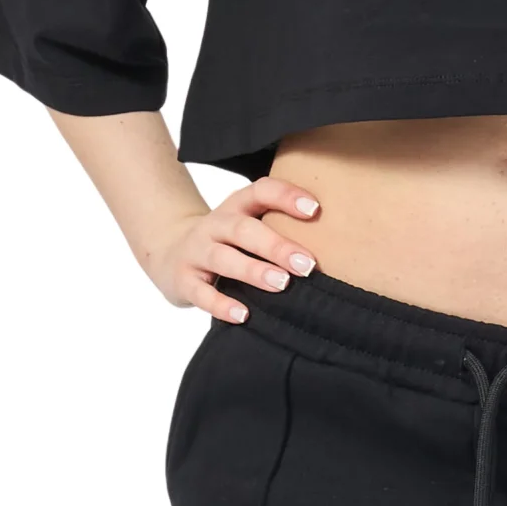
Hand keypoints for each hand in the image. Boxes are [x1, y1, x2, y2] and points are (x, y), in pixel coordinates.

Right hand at [142, 176, 321, 323]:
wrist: (170, 251)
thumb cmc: (229, 238)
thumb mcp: (249, 222)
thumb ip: (280, 224)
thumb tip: (337, 240)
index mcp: (237, 205)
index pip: (262, 191)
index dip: (287, 197)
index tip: (316, 210)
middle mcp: (216, 224)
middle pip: (244, 230)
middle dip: (277, 246)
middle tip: (307, 264)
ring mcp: (197, 251)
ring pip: (223, 259)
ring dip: (254, 271)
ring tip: (282, 284)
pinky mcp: (183, 280)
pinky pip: (202, 293)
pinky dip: (222, 305)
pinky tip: (245, 315)